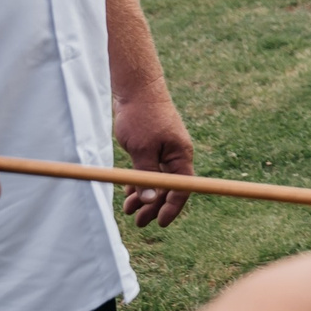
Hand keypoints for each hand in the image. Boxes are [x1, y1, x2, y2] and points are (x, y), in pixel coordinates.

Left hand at [113, 95, 194, 226]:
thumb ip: (146, 176)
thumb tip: (151, 200)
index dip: (172, 208)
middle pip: (169, 187)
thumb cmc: (142, 115)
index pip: (182, 188)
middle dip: (154, 205)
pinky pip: (149, 170)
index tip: (159, 222)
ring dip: (144, 196)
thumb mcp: (141, 149)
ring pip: (157, 180)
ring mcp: (164, 150)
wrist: (136, 88)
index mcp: (180, 155)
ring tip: (128, 210)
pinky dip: (139, 182)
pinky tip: (128, 192)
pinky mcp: (152, 146)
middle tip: (138, 222)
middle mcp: (175, 155)